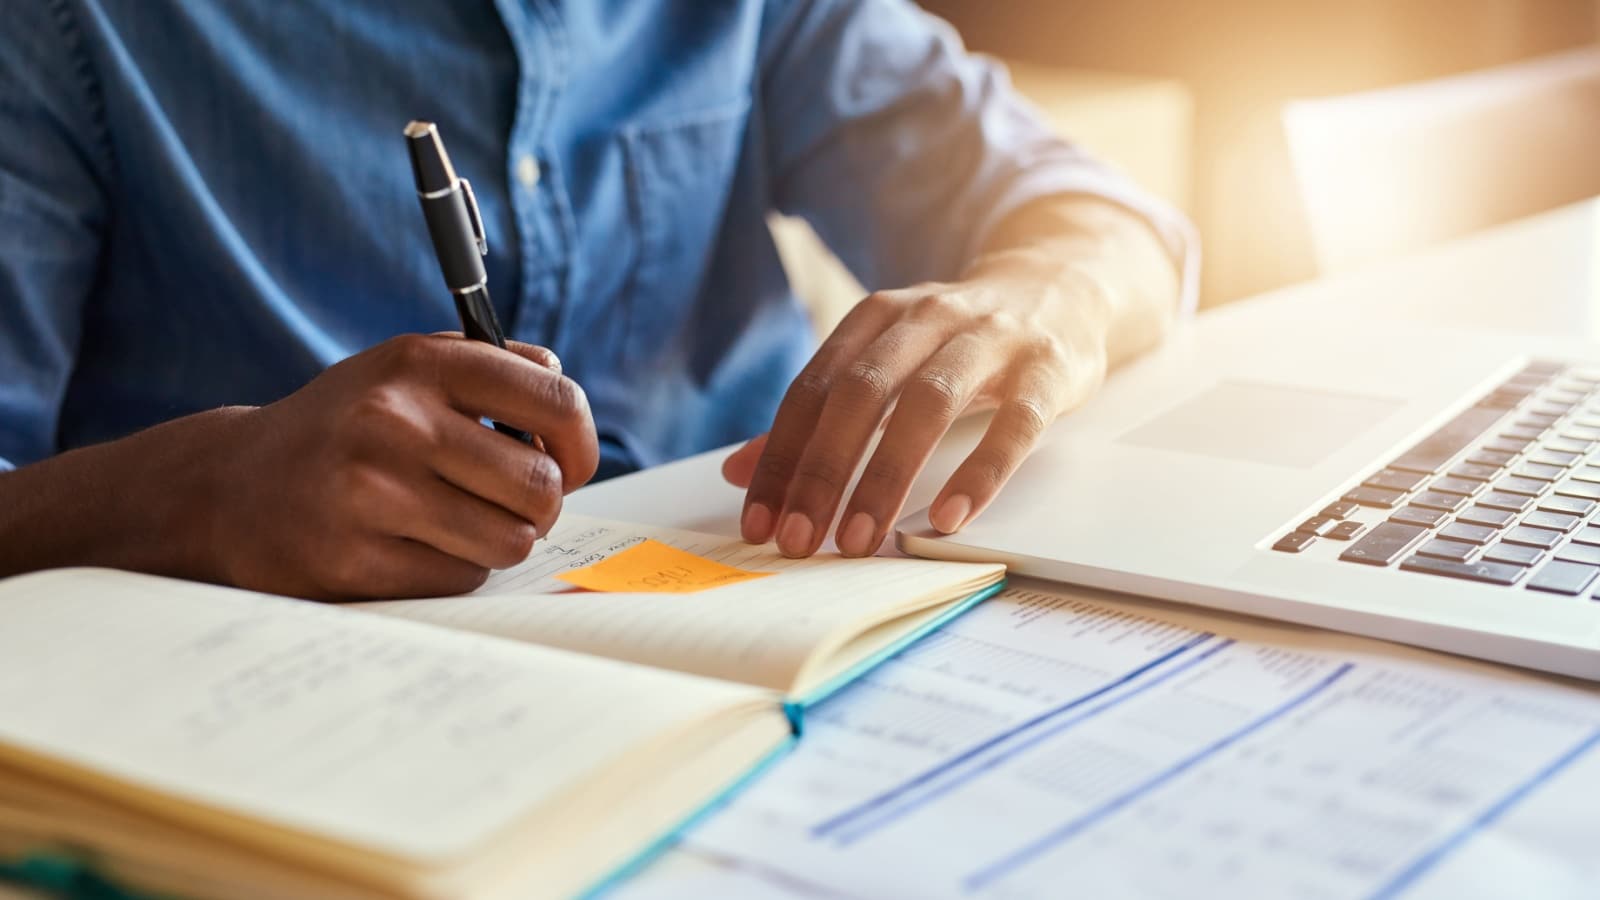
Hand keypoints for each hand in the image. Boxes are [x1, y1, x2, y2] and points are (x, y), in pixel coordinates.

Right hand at [209, 333, 596, 598]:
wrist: (227, 487)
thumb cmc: (344, 428)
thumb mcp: (403, 371)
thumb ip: (490, 370)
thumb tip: (566, 409)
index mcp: (419, 364)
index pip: (556, 400)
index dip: (581, 443)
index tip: (571, 463)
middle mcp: (395, 421)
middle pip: (542, 485)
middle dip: (542, 504)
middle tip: (512, 504)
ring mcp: (372, 494)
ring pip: (511, 540)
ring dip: (500, 541)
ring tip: (461, 524)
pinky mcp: (355, 560)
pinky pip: (462, 579)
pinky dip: (455, 571)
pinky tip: (414, 547)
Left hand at [725, 250, 1114, 558]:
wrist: (1059, 288)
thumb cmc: (957, 342)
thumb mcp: (887, 363)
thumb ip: (819, 417)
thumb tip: (739, 472)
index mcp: (876, 318)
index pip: (813, 391)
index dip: (780, 459)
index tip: (760, 523)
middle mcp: (927, 319)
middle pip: (861, 394)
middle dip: (822, 471)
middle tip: (799, 539)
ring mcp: (990, 339)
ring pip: (928, 404)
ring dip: (886, 477)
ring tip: (861, 540)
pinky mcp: (1046, 369)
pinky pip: (1013, 424)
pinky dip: (979, 472)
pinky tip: (948, 518)